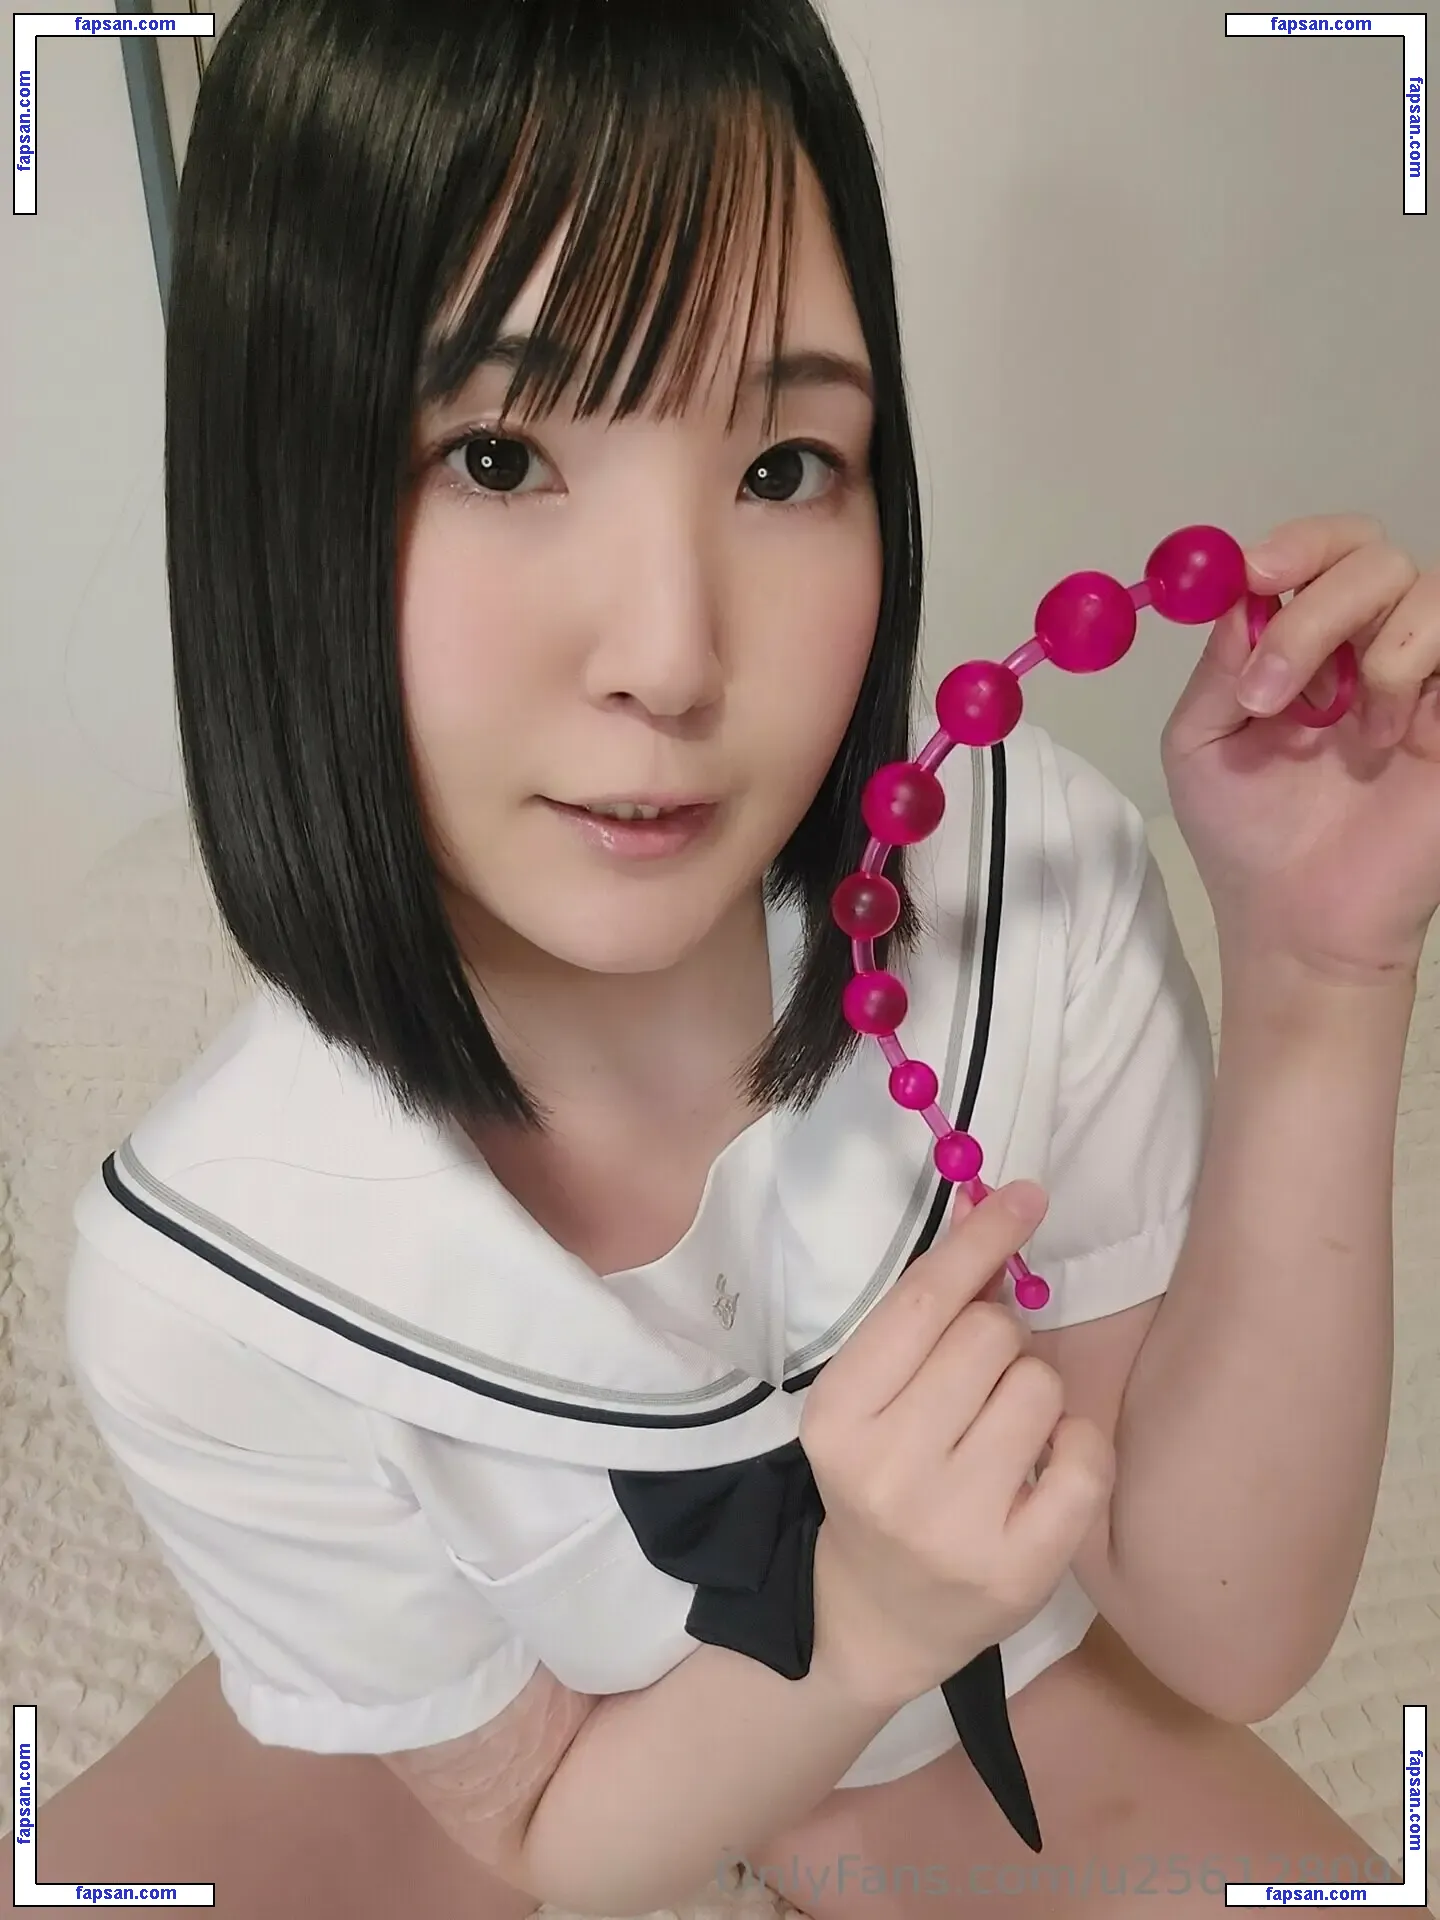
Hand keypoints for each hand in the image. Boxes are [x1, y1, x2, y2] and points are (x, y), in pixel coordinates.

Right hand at [799, 1183, 1113, 1710]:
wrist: (874, 1616)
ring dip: (1033, 1392)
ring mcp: (955, 1526)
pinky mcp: (1020, 1570)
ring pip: (1041, 1386)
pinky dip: (1077, 1447)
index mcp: (837, 1418)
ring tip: (1001, 1435)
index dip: (981, 1240)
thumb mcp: (868, 1401)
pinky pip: (1086, 1455)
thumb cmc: (877, 1481)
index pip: (923, 1302)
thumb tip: (992, 1216)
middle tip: (978, 1381)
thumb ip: (921, 1320)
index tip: (1024, 1194)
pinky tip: (1041, 1471)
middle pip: (991, 1335)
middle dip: (998, 1338)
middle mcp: (888, 1472)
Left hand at [1161, 514, 1439, 982]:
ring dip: (1364, 648)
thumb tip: (1240, 593)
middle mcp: (1366, 644)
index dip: (1294, 546)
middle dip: (1314, 609)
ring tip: (1333, 728)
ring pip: (1423, 588)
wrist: (1298, 922)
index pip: (1319, 550)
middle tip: (1268, 688)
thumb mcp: (1199, 744)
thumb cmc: (1247, 838)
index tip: (1257, 574)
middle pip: (1370, 556)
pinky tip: (1382, 739)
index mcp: (1304, 641)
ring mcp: (1421, 676)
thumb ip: (1219, 665)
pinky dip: (1408, 674)